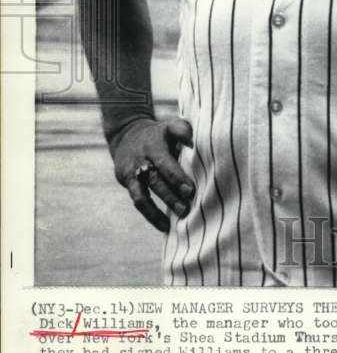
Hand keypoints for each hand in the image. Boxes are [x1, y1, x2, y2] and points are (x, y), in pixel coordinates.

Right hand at [109, 117, 194, 232]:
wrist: (126, 134)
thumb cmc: (159, 133)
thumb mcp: (170, 125)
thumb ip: (183, 131)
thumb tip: (194, 143)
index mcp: (154, 145)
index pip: (164, 162)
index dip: (176, 177)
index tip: (190, 190)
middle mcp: (141, 160)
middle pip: (155, 180)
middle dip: (170, 195)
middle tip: (186, 209)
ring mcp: (132, 173)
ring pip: (143, 195)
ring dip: (159, 210)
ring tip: (177, 221)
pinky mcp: (127, 183)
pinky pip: (138, 201)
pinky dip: (151, 215)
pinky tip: (165, 226)